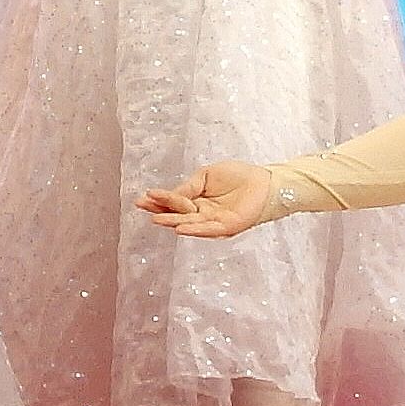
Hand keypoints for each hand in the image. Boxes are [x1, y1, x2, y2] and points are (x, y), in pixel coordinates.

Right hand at [136, 159, 283, 239]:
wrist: (263, 181)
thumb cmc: (239, 176)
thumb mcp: (206, 176)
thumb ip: (189, 187)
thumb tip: (170, 195)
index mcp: (198, 200)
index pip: (174, 201)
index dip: (160, 199)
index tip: (143, 197)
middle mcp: (203, 213)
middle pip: (178, 213)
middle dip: (159, 210)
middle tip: (141, 206)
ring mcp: (214, 221)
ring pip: (189, 222)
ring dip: (172, 221)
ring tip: (155, 219)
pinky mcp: (226, 226)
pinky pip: (207, 229)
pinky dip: (193, 229)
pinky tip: (179, 228)